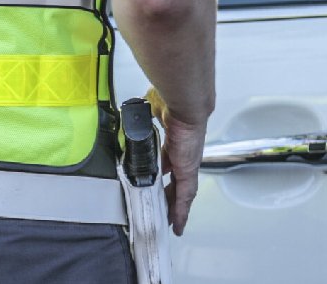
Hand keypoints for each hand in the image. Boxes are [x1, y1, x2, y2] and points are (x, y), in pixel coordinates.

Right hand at [146, 86, 206, 235]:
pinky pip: (185, 197)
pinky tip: (178, 225)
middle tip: (164, 209)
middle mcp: (183, 155)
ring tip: (171, 223)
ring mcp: (187, 164)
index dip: (165, 173)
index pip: (170, 162)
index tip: (159, 180)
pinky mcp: (188, 171)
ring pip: (182, 193)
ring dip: (176, 208)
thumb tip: (137, 109)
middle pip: (177, 181)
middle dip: (170, 196)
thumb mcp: (153, 109)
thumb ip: (147, 112)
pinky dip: (181, 212)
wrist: (186, 104)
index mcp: (174, 141)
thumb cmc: (172, 101)